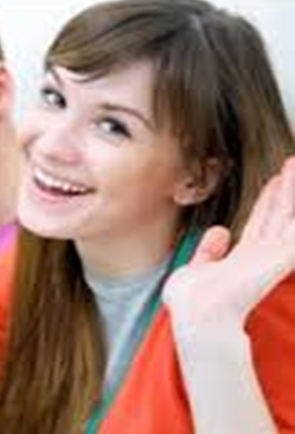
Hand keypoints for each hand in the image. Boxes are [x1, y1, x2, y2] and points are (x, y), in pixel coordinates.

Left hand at [164, 157, 294, 329]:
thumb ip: (209, 251)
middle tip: (292, 163)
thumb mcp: (196, 269)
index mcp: (242, 258)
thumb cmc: (192, 303)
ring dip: (292, 191)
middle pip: (279, 214)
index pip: (259, 223)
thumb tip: (219, 231)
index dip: (268, 201)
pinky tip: (294, 202)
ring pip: (289, 216)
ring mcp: (272, 255)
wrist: (198, 313)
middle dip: (287, 189)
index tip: (274, 181)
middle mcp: (260, 255)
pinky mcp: (281, 256)